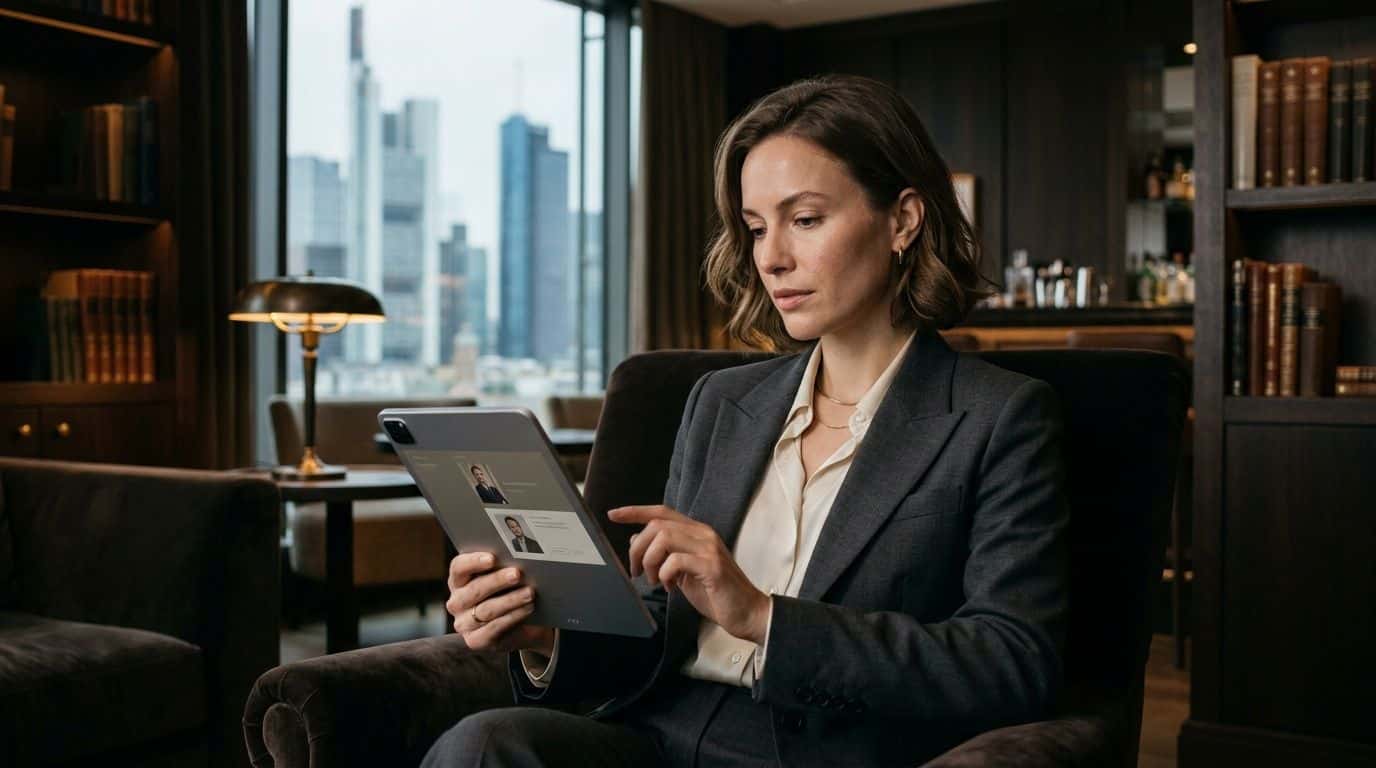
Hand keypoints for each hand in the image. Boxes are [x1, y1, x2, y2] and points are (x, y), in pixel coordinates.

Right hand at [446, 552, 554, 655]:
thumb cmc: (508, 592)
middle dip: (497, 580)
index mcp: (458, 580)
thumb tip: (517, 556)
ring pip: (486, 610)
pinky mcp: (475, 641)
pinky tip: (527, 608)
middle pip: (474, 589)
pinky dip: (514, 616)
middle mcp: (456, 602)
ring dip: (510, 600)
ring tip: (529, 592)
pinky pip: (494, 627)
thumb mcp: (502, 578)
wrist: (520, 624)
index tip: (493, 558)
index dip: (474, 562)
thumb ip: (502, 566)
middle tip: (517, 574)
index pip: (459, 567)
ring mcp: (463, 624)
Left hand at [609, 505, 770, 644]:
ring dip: (650, 562)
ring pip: (664, 538)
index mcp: (696, 532)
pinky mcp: (712, 566)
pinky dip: (665, 574)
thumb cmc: (715, 593)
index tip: (613, 514)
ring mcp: (709, 548)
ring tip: (654, 580)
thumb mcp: (682, 571)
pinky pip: (675, 561)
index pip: (662, 512)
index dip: (635, 511)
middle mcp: (703, 534)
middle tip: (637, 571)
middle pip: (657, 525)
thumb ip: (664, 554)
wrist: (746, 612)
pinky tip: (671, 587)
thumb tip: (636, 539)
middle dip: (638, 548)